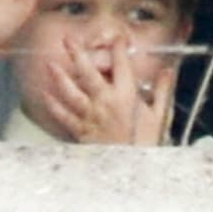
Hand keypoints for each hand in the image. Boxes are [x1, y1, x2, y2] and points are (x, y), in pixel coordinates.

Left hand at [37, 37, 175, 145]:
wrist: (134, 173)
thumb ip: (162, 91)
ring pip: (71, 92)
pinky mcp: (82, 131)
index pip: (121, 64)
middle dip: (77, 54)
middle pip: (88, 73)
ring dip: (59, 77)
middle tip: (68, 40)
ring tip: (50, 63)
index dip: (118, 47)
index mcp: (126, 96)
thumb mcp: (160, 116)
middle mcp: (106, 103)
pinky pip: (64, 116)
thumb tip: (167, 71)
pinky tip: (45, 94)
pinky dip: (54, 105)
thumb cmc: (147, 144)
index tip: (117, 38)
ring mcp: (91, 117)